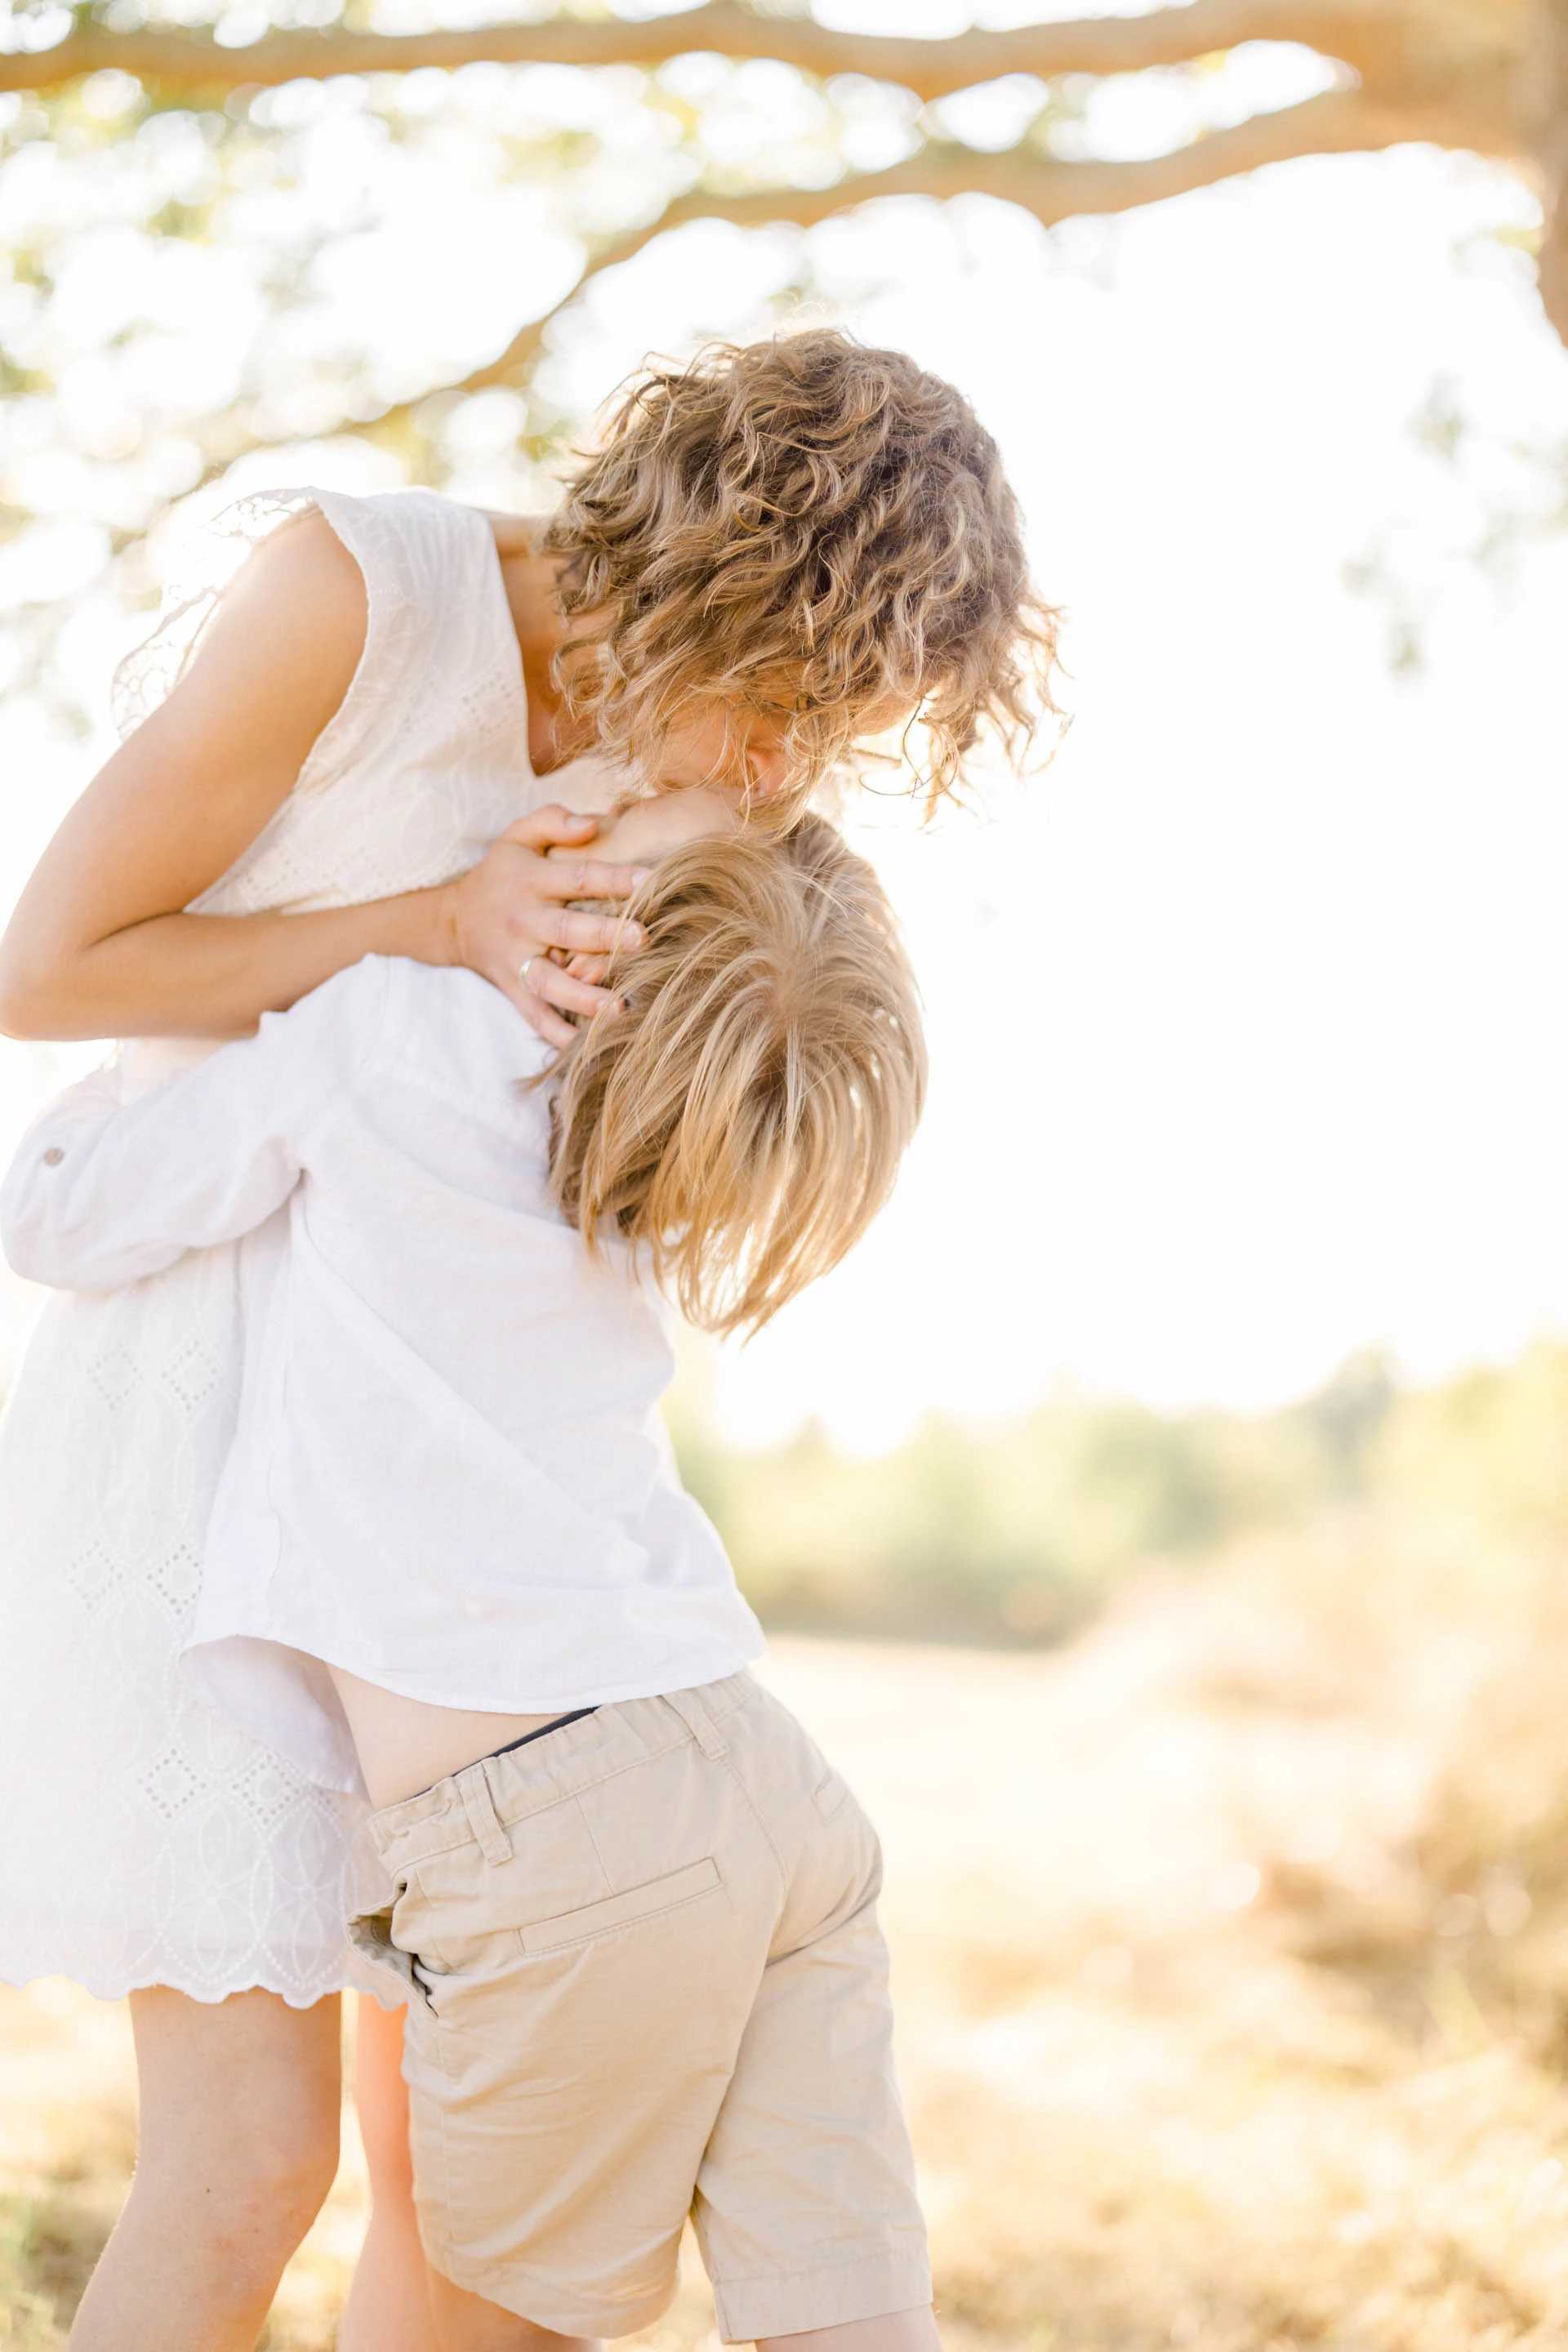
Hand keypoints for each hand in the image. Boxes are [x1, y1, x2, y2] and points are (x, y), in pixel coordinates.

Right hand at [441, 806, 648, 1047]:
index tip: (650, 880)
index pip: (576, 877)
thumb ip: (553, 821)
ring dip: (585, 996)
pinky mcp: (512, 987)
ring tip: (620, 1008)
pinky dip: (556, 1033)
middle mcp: (524, 921)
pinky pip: (534, 1015)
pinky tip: (584, 1047)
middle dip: (605, 936)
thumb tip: (592, 824)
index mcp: (531, 880)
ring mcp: (517, 959)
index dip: (612, 878)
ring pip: (551, 982)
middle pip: (567, 931)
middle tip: (644, 939)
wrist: (453, 918)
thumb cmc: (502, 873)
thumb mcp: (518, 836)